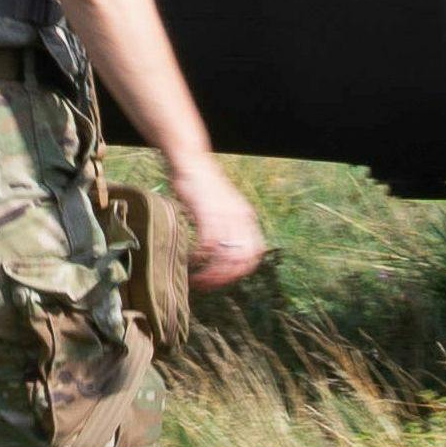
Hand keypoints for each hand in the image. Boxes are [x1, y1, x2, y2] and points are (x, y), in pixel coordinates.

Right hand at [170, 151, 271, 291]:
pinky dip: (200, 258)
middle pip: (242, 260)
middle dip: (225, 278)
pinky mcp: (208, 214)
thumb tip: (222, 248)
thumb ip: (227, 224)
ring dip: (211, 273)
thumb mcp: (222, 205)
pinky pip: (209, 246)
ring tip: (198, 280)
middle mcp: (240, 218)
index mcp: (246, 217)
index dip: (242, 271)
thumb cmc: (202, 184)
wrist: (191, 161)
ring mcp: (225, 216)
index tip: (226, 279)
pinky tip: (191, 260)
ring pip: (226, 257)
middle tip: (210, 286)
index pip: (254, 254)